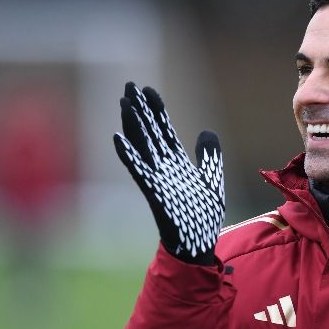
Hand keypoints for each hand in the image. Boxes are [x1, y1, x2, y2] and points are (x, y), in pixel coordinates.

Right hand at [113, 82, 224, 263]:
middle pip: (149, 132)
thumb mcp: (211, 178)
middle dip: (140, 110)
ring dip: (131, 125)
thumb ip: (209, 155)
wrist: (198, 242)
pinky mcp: (154, 192)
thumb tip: (206, 131)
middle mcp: (163, 167)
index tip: (148, 90)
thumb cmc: (202, 214)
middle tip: (129, 85)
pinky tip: (117, 139)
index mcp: (176, 163)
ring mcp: (157, 178)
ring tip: (123, 103)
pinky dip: (128, 155)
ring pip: (141, 147)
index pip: (164, 130)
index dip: (156, 110)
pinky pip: (138, 171)